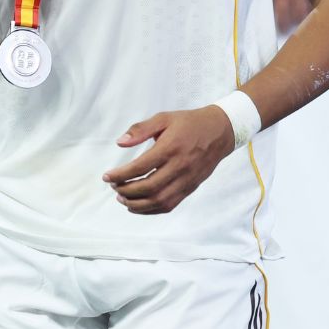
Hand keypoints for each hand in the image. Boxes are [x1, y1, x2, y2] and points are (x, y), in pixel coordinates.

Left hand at [103, 106, 233, 214]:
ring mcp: (186, 179)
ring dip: (137, 204)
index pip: (140, 167)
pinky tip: (140, 205)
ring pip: (159, 200)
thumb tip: (120, 143)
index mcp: (171, 147)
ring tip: (123, 199)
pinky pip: (170, 204)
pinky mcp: (191, 187)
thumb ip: (140, 129)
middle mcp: (179, 166)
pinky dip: (152, 209)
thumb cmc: (189, 123)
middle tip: (114, 188)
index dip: (120, 175)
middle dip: (126, 191)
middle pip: (148, 187)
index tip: (107, 177)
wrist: (220, 132)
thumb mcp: (164, 118)